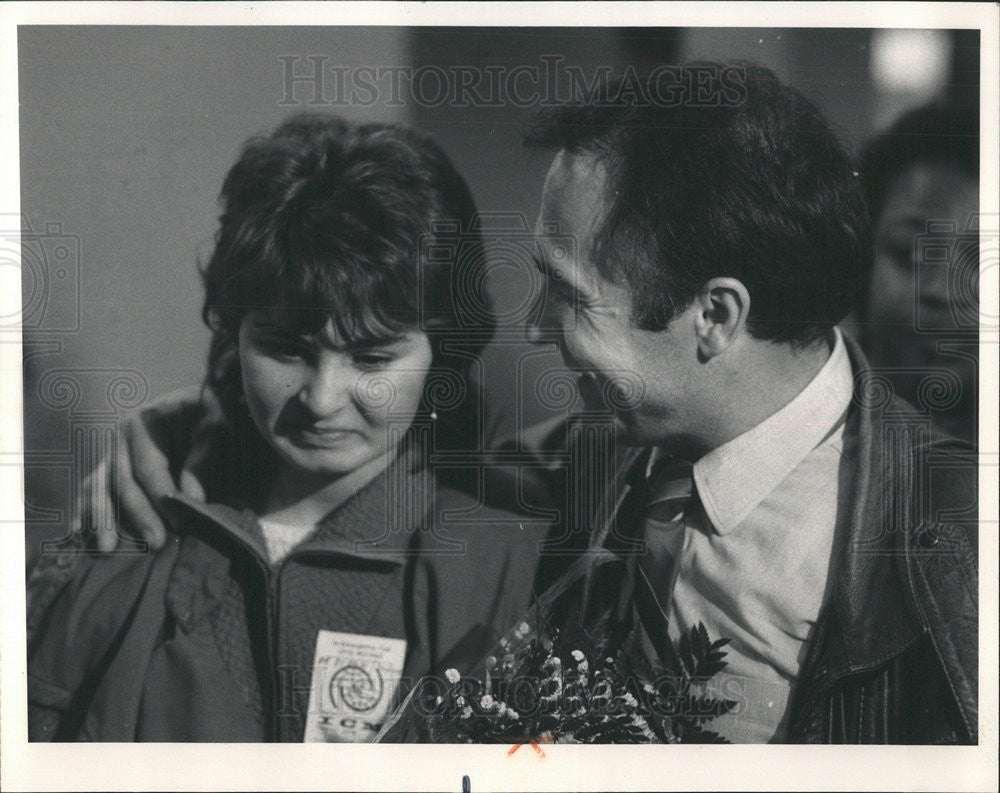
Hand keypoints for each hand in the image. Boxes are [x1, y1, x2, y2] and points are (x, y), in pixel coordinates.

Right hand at [73, 386, 220, 551]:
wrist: (201, 402)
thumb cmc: (211, 414)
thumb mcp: (216, 426)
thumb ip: (203, 459)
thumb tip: (192, 498)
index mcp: (143, 423)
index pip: (149, 467)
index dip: (162, 497)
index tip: (178, 523)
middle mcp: (120, 438)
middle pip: (121, 482)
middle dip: (137, 515)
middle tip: (156, 543)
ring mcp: (111, 453)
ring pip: (100, 488)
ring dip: (102, 519)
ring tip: (107, 549)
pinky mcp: (110, 468)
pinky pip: (94, 490)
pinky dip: (87, 511)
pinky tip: (80, 534)